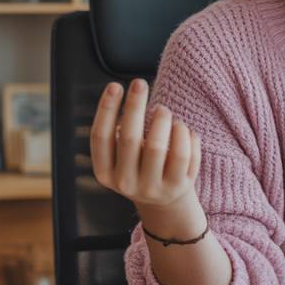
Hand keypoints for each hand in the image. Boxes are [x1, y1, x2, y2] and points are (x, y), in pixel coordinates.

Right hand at [90, 79, 201, 209]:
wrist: (164, 201)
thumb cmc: (139, 165)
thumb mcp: (121, 155)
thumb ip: (120, 132)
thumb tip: (132, 96)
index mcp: (105, 173)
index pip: (101, 138)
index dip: (106, 109)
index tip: (115, 85)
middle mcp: (126, 184)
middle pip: (129, 138)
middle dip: (135, 106)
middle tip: (140, 83)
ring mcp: (153, 188)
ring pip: (157, 146)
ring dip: (162, 120)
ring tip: (163, 111)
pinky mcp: (178, 187)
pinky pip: (183, 154)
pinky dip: (184, 134)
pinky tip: (181, 127)